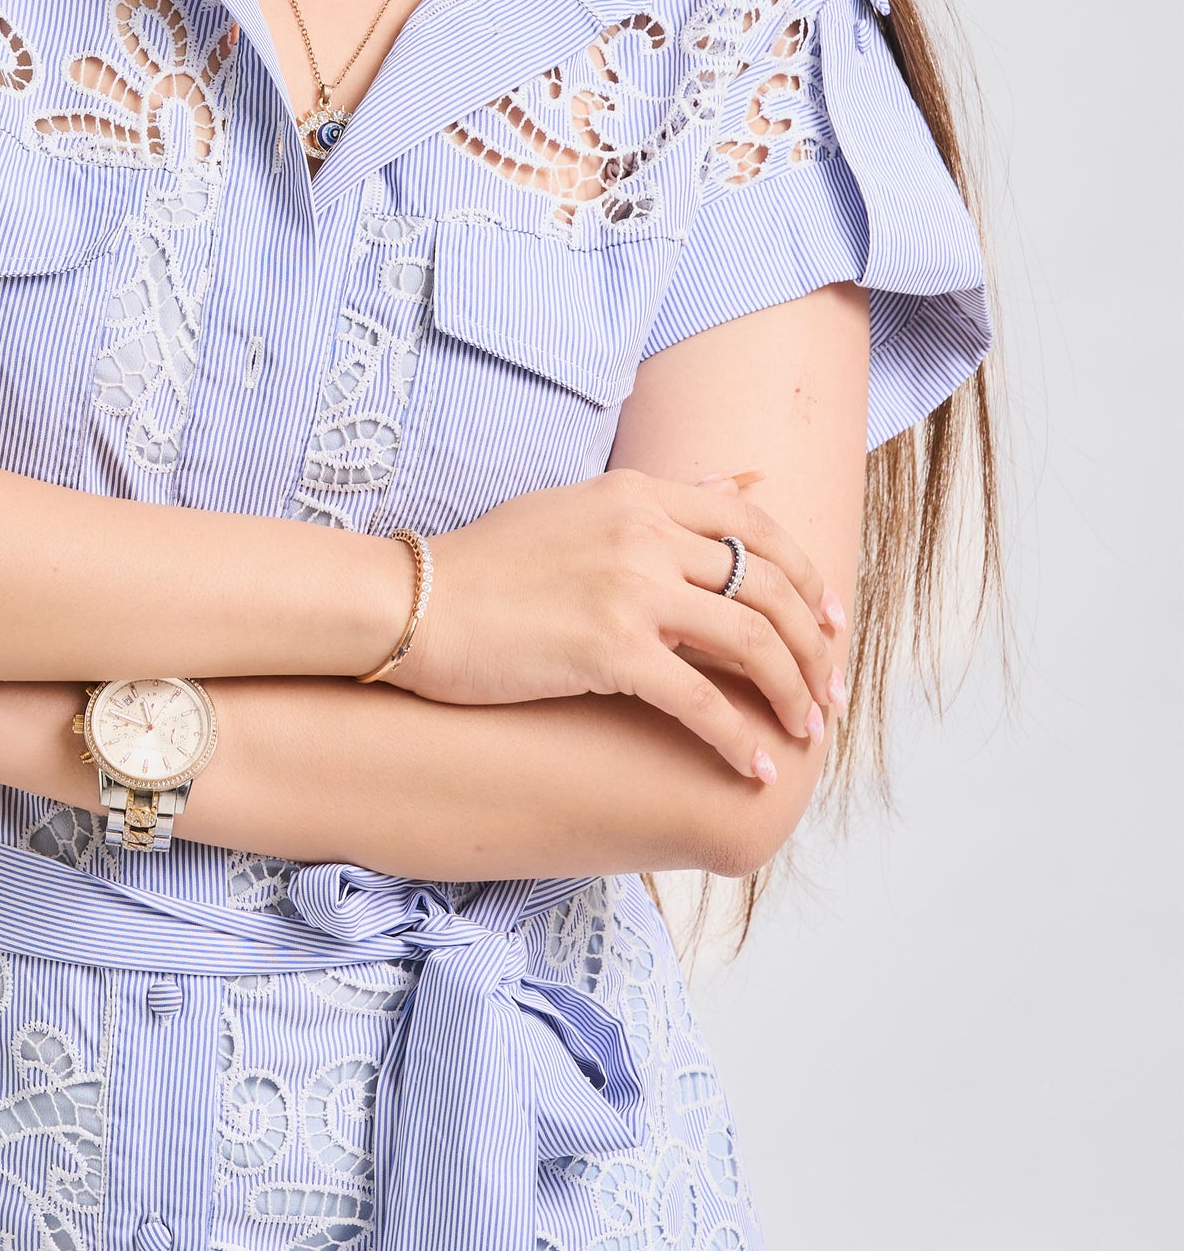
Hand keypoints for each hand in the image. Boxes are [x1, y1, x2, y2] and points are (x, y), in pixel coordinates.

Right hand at [395, 470, 846, 782]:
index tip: (830, 618)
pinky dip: (738, 739)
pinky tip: (755, 769)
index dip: (806, 575)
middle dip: (815, 645)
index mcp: (639, 494)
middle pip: (768, 586)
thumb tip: (742, 482)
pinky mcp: (611, 649)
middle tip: (832, 689)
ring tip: (806, 730)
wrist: (418, 603)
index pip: (755, 525)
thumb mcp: (578, 505)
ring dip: (793, 692)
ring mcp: (631, 589)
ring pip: (752, 642)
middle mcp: (644, 533)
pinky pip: (701, 701)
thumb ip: (660, 498)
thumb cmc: (488, 562)